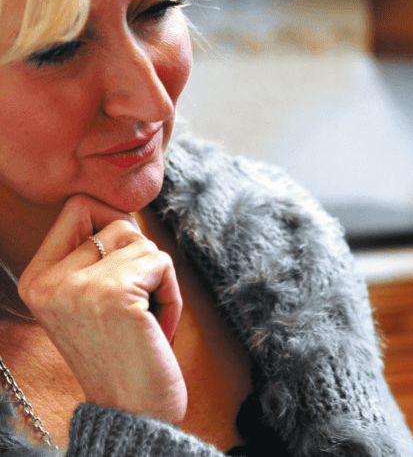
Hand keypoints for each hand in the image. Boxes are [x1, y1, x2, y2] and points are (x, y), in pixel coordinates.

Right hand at [18, 195, 185, 423]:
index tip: (120, 276)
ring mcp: (79, 287)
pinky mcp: (115, 294)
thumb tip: (124, 211)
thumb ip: (96, 255)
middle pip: (120, 224)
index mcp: (36, 279)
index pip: (78, 207)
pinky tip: (155, 330)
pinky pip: (164, 263)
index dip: (114, 229)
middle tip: (135, 309)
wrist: (132, 409)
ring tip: (144, 322)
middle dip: (143, 263)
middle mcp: (49, 281)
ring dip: (160, 281)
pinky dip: (172, 295)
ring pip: (146, 243)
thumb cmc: (123, 351)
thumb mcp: (91, 299)